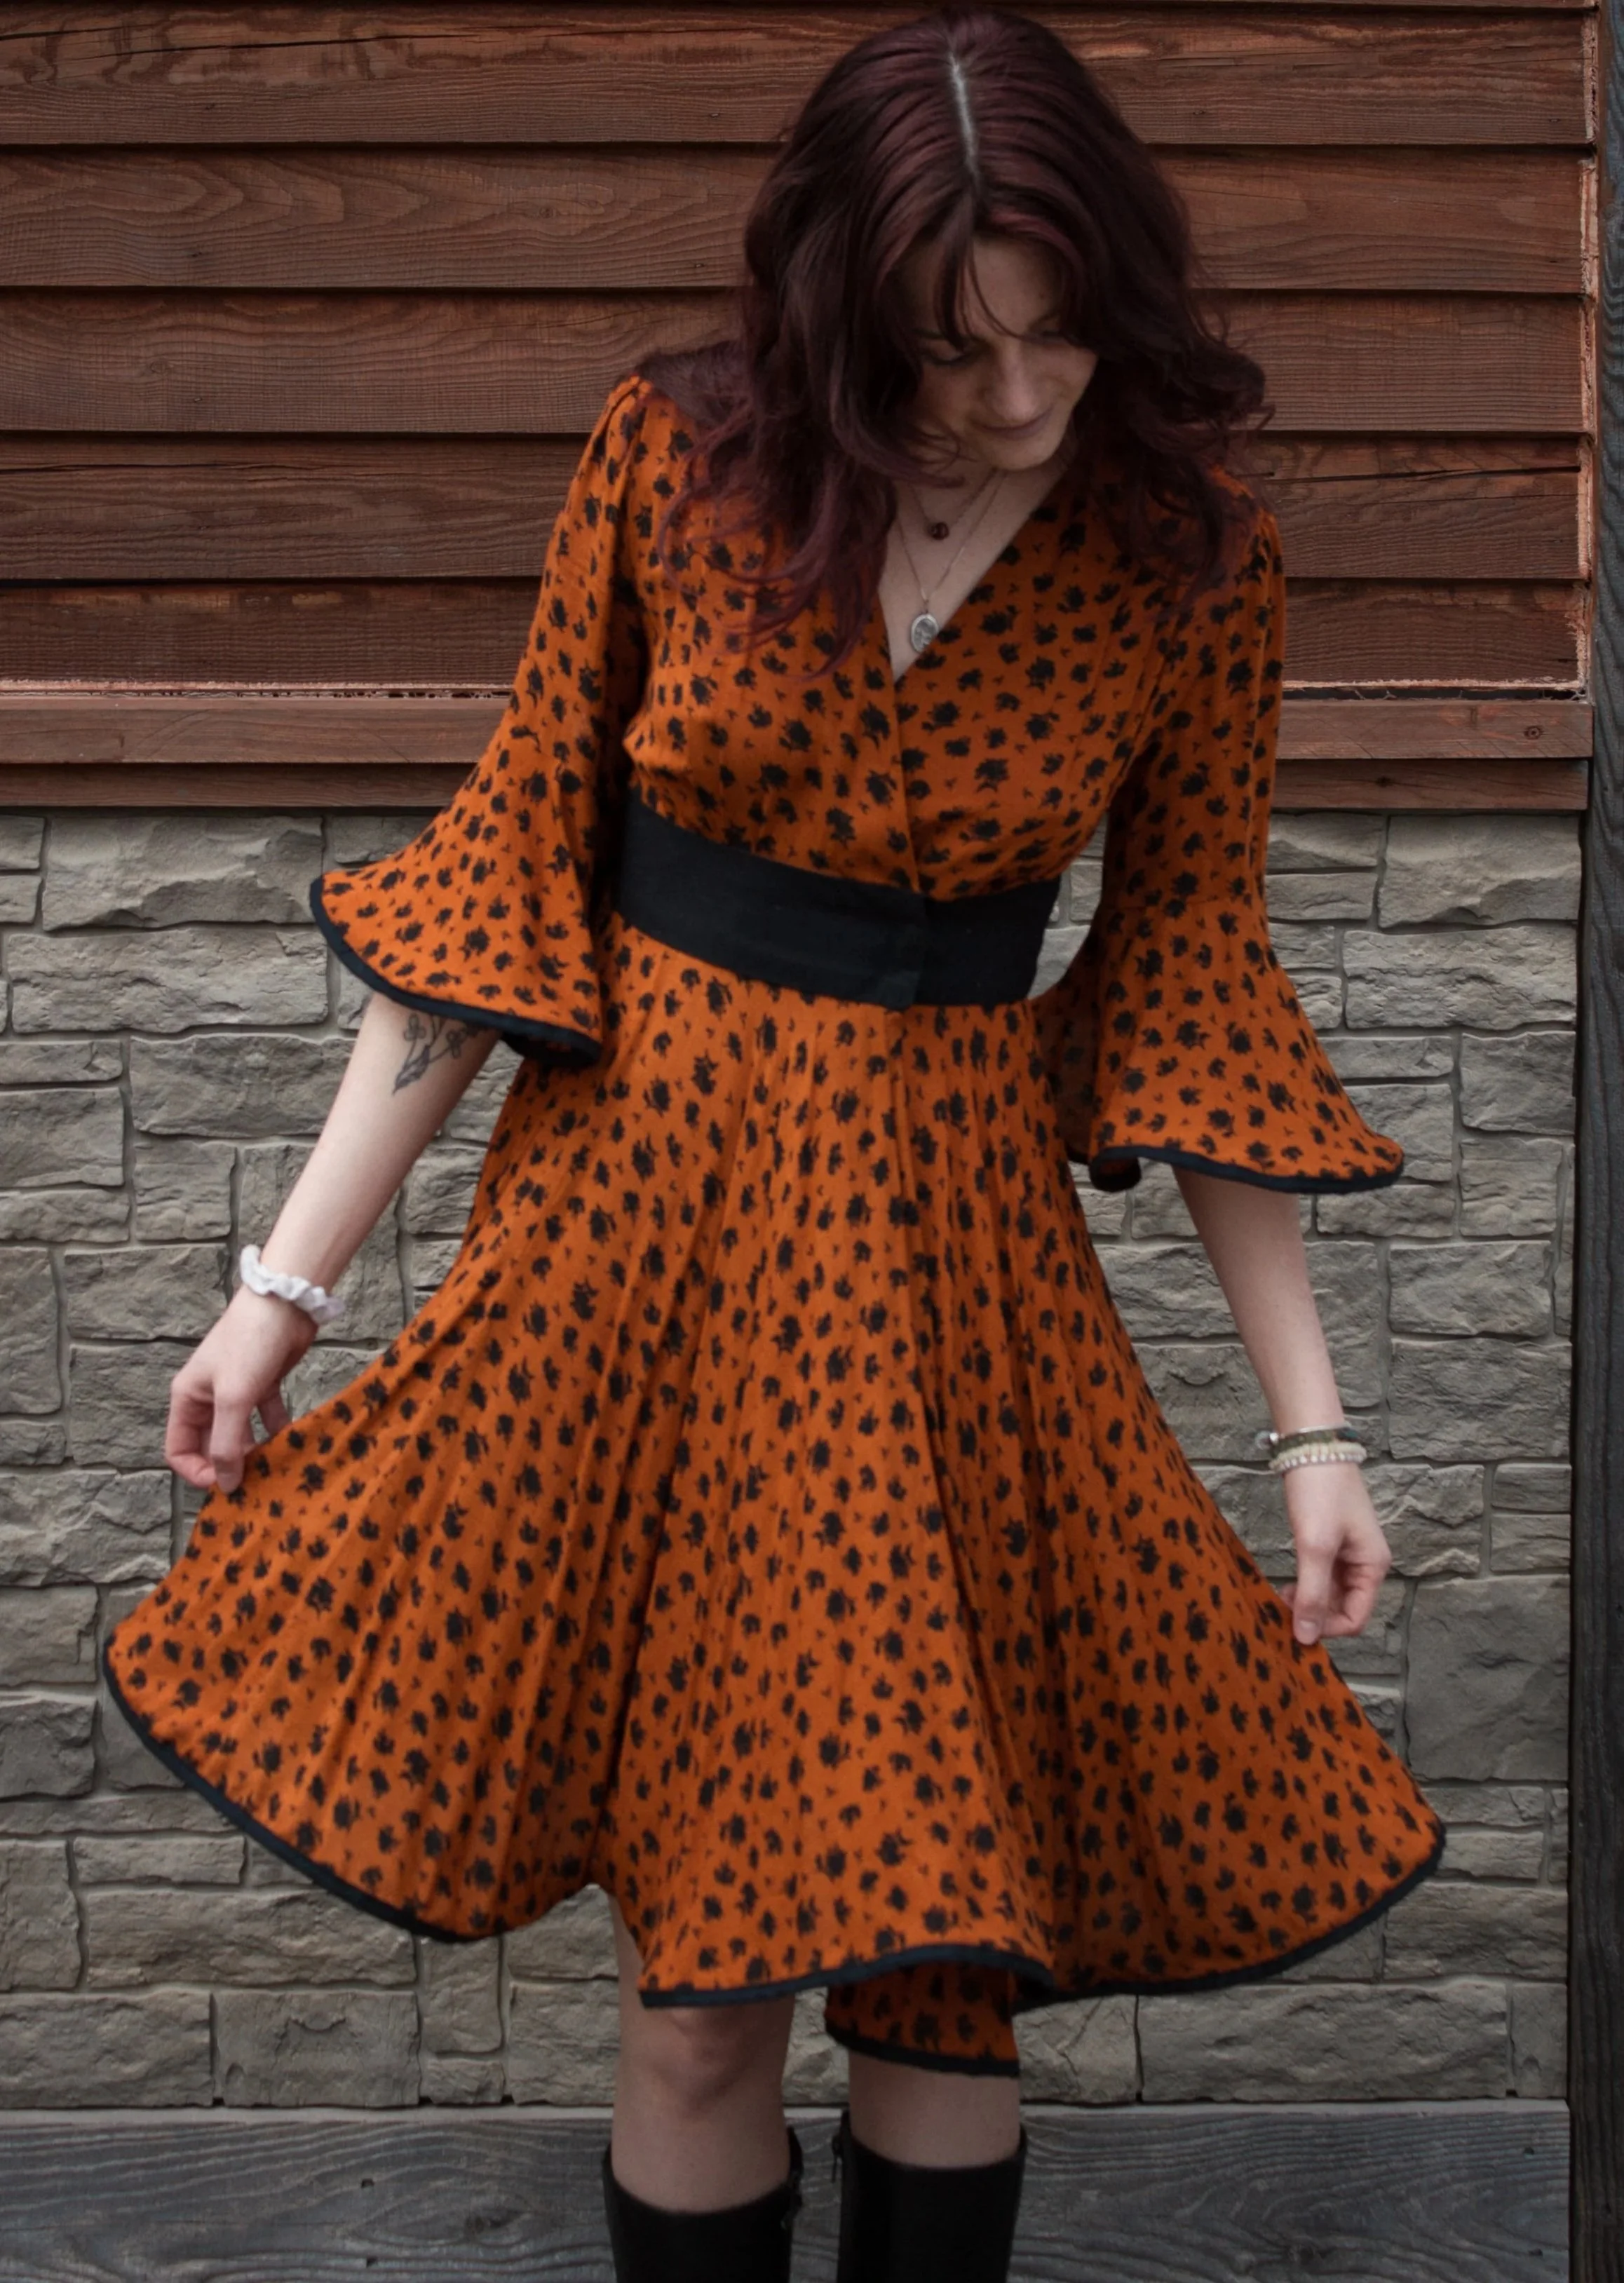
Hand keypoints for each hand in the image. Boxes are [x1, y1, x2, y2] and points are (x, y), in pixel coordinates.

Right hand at [165, 1286, 318, 1493]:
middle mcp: (207, 1397)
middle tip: (257, 1483)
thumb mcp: (233, 1398)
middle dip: (229, 1466)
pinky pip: (266, 1418)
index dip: (197, 1472)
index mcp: (187, 1398)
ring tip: (276, 1467)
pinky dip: (276, 1431)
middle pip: (211, 1445)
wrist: (285, 1302)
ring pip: (240, 1434)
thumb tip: (224, 1485)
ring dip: (255, 1452)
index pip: (178, 1450)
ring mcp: (236, 1391)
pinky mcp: (263, 1385)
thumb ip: (225, 1443)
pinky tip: (293, 1442)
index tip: (226, 1486)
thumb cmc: (250, 1344)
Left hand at [1277, 1461, 1389, 1645]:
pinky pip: (1321, 1576)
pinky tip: (1286, 1584)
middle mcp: (1365, 1563)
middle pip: (1343, 1609)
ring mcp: (1348, 1552)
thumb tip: (1306, 1637)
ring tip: (1280, 1597)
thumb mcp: (1315, 1546)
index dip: (1326, 1628)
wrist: (1311, 1446)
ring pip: (1330, 1594)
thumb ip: (1313, 1593)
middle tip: (1281, 1612)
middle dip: (1315, 1615)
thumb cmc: (1320, 1492)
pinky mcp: (1330, 1542)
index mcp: (1373, 1566)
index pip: (1355, 1619)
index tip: (1294, 1625)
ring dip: (1308, 1601)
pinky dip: (1305, 1585)